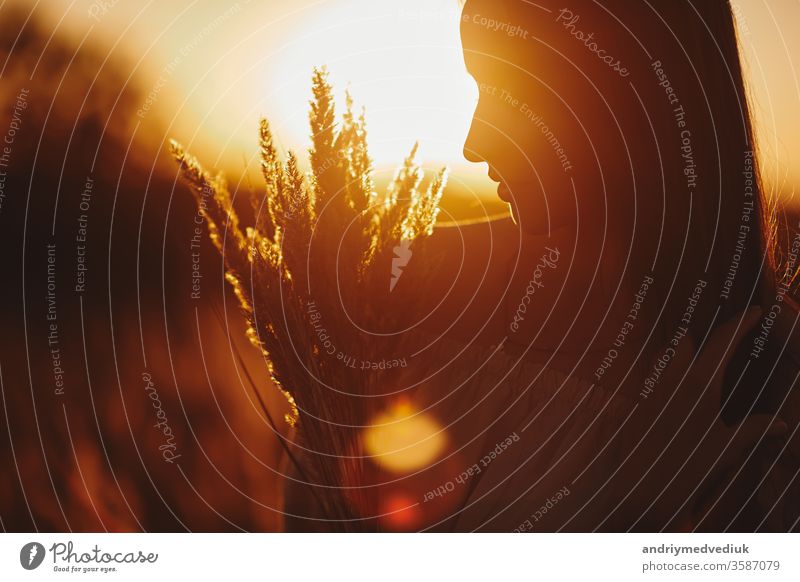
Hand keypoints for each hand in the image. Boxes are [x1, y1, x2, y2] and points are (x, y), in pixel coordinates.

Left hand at [608, 307, 787, 529]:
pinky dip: (668, 372)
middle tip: (725, 338)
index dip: (741, 323)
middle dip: (705, 335)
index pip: (723, 341)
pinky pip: (655, 374)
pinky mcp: (639, 398)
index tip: (756, 310)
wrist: (635, 485)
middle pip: (689, 339)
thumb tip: (781, 424)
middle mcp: (675, 377)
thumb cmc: (683, 468)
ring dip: (683, 352)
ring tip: (700, 360)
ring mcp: (653, 385)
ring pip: (668, 353)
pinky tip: (676, 387)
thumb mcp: (724, 451)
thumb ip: (752, 431)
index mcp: (702, 384)